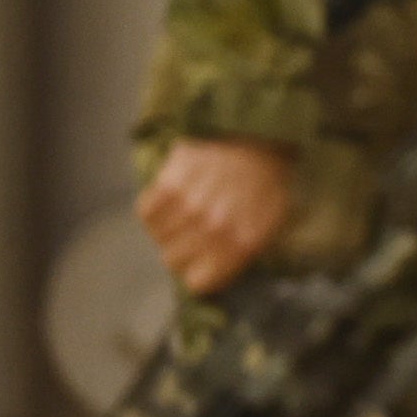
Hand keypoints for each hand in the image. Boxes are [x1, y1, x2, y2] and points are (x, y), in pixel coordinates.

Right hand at [139, 138, 296, 295]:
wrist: (259, 133)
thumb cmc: (267, 181)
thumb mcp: (271, 225)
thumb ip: (241, 254)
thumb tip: (210, 277)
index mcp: (243, 243)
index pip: (199, 284)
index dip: (198, 275)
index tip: (200, 265)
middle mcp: (214, 228)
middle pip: (172, 262)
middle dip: (182, 252)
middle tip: (193, 234)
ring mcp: (190, 205)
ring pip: (157, 238)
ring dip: (168, 229)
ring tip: (185, 212)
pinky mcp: (170, 182)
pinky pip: (145, 212)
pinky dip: (154, 209)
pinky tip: (171, 200)